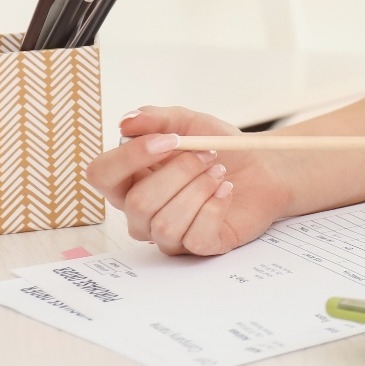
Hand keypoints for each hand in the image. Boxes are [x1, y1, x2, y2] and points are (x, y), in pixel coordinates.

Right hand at [85, 107, 295, 254]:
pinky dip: (216, 207)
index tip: (169, 140)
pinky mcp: (196, 246)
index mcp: (129, 179)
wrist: (262, 167)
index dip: (130, 157)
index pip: (102, 175)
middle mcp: (140, 211)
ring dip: (200, 189)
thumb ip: (157, 119)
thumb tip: (126, 123)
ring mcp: (166, 233)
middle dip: (181, 172)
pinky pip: (195, 237)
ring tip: (219, 173)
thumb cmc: (218, 147)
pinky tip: (227, 191)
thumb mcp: (189, 123)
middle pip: (138, 202)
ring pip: (165, 224)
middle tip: (209, 156)